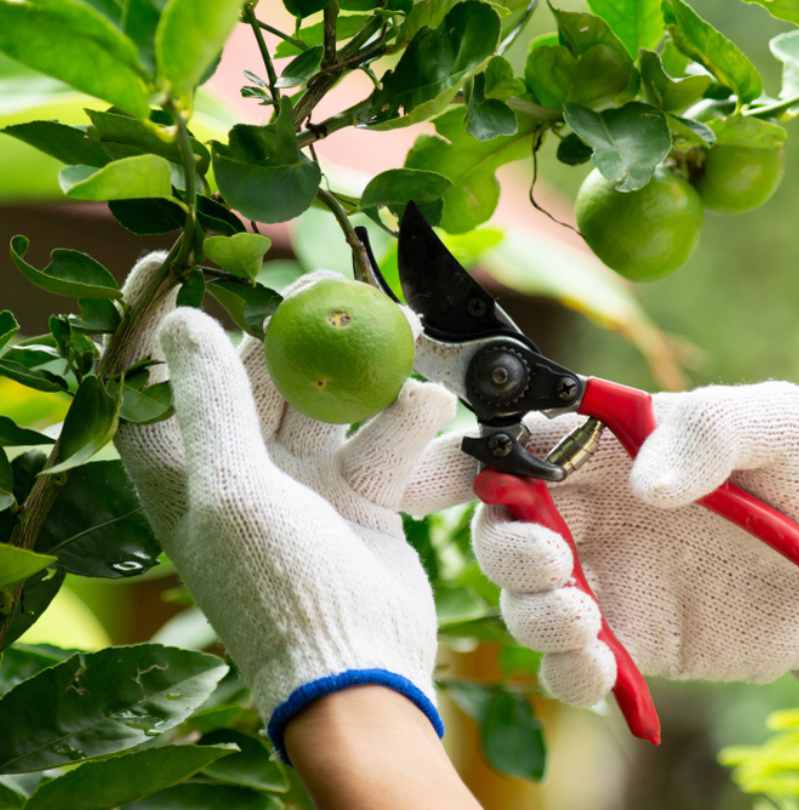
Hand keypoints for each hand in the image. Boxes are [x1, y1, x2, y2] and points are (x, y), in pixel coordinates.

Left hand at [112, 254, 456, 758]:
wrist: (361, 671)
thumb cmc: (277, 590)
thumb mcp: (231, 492)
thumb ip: (210, 403)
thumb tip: (181, 318)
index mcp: (183, 473)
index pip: (152, 383)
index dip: (155, 321)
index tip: (176, 259)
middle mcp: (238, 469)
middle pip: (256, 377)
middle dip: (292, 334)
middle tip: (327, 287)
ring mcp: (301, 479)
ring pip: (327, 401)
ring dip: (363, 370)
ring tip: (403, 327)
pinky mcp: (356, 492)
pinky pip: (376, 438)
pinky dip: (402, 421)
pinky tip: (428, 403)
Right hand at [468, 383, 798, 706]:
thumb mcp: (771, 425)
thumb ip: (704, 431)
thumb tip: (644, 486)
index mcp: (603, 448)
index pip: (512, 446)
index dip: (456, 463)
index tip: (418, 483)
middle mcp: (589, 512)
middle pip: (502, 531)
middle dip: (506, 549)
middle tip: (552, 560)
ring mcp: (604, 577)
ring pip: (524, 600)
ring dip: (532, 612)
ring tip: (580, 616)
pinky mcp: (630, 637)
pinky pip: (573, 661)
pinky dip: (569, 669)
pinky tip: (600, 665)